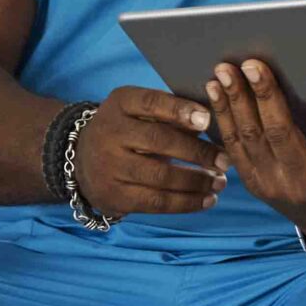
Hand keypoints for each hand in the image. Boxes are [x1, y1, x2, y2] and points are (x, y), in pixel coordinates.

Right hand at [74, 86, 227, 217]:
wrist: (80, 159)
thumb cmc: (127, 129)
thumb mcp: (139, 111)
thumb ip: (170, 114)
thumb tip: (212, 124)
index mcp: (120, 103)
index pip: (151, 103)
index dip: (180, 110)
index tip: (207, 120)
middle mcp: (110, 133)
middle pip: (158, 142)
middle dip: (197, 152)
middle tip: (224, 160)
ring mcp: (109, 167)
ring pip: (160, 176)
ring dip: (196, 181)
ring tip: (220, 182)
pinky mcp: (114, 196)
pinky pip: (155, 202)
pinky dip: (186, 202)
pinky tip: (206, 199)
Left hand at [205, 59, 305, 247]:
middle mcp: (302, 184)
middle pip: (282, 136)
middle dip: (267, 98)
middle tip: (255, 62)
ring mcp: (272, 185)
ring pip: (250, 139)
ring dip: (235, 102)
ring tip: (225, 67)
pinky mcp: (252, 181)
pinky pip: (233, 146)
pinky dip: (222, 116)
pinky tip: (214, 86)